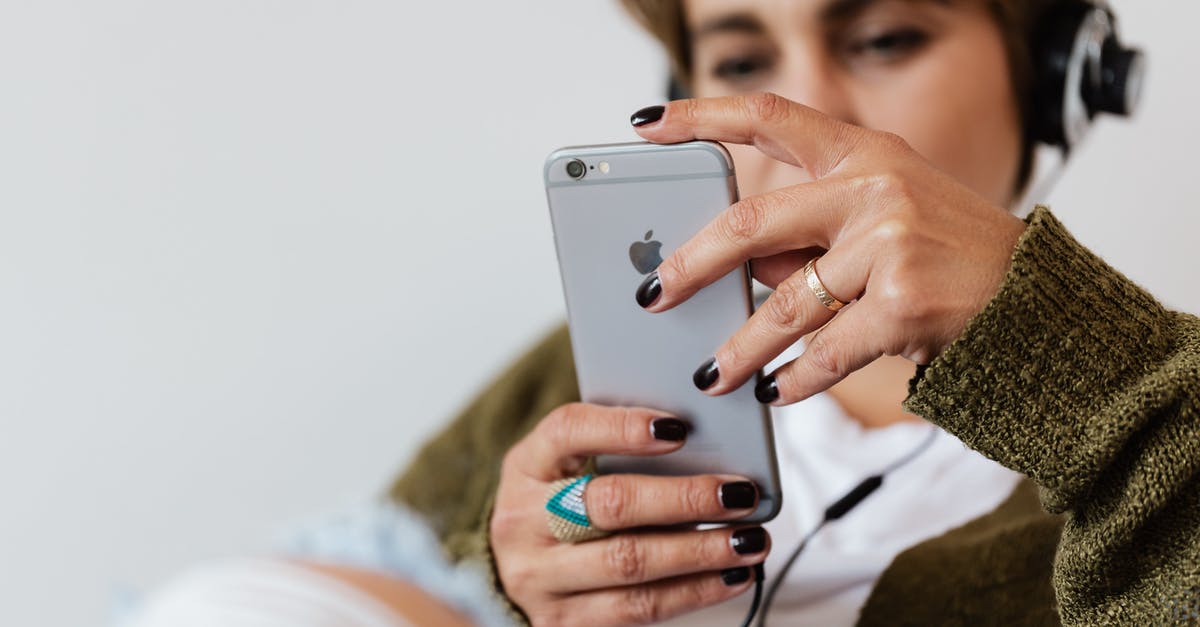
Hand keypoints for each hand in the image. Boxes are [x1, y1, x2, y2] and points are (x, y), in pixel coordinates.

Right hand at [491, 403, 768, 625]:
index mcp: (526, 466)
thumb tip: (706, 440)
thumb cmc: (560, 506)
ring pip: (629, 562)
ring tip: (750, 539)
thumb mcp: (567, 467)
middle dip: (683, 498)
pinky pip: (638, 607)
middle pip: (609, 504)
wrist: (516, 573)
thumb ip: (616, 450)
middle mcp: (522, 522)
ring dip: (700, 551)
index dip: (622, 428)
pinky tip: (732, 575)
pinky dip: (694, 591)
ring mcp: (538, 577)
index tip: (679, 428)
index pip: (568, 431)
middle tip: (738, 493)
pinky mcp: (563, 621)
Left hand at [631, 93, 1026, 404]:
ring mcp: (890, 243)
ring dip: (738, 348)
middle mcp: (874, 186)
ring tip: (710, 375)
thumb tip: (732, 269)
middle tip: (654, 295)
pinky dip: (794, 381)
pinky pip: (823, 352)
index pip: (770, 116)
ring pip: (782, 305)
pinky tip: (775, 393)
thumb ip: (810, 236)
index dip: (701, 114)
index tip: (646, 120)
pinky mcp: (903, 302)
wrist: (1037, 306)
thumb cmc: (950, 259)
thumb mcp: (883, 222)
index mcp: (865, 153)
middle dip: (691, 265)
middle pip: (751, 223)